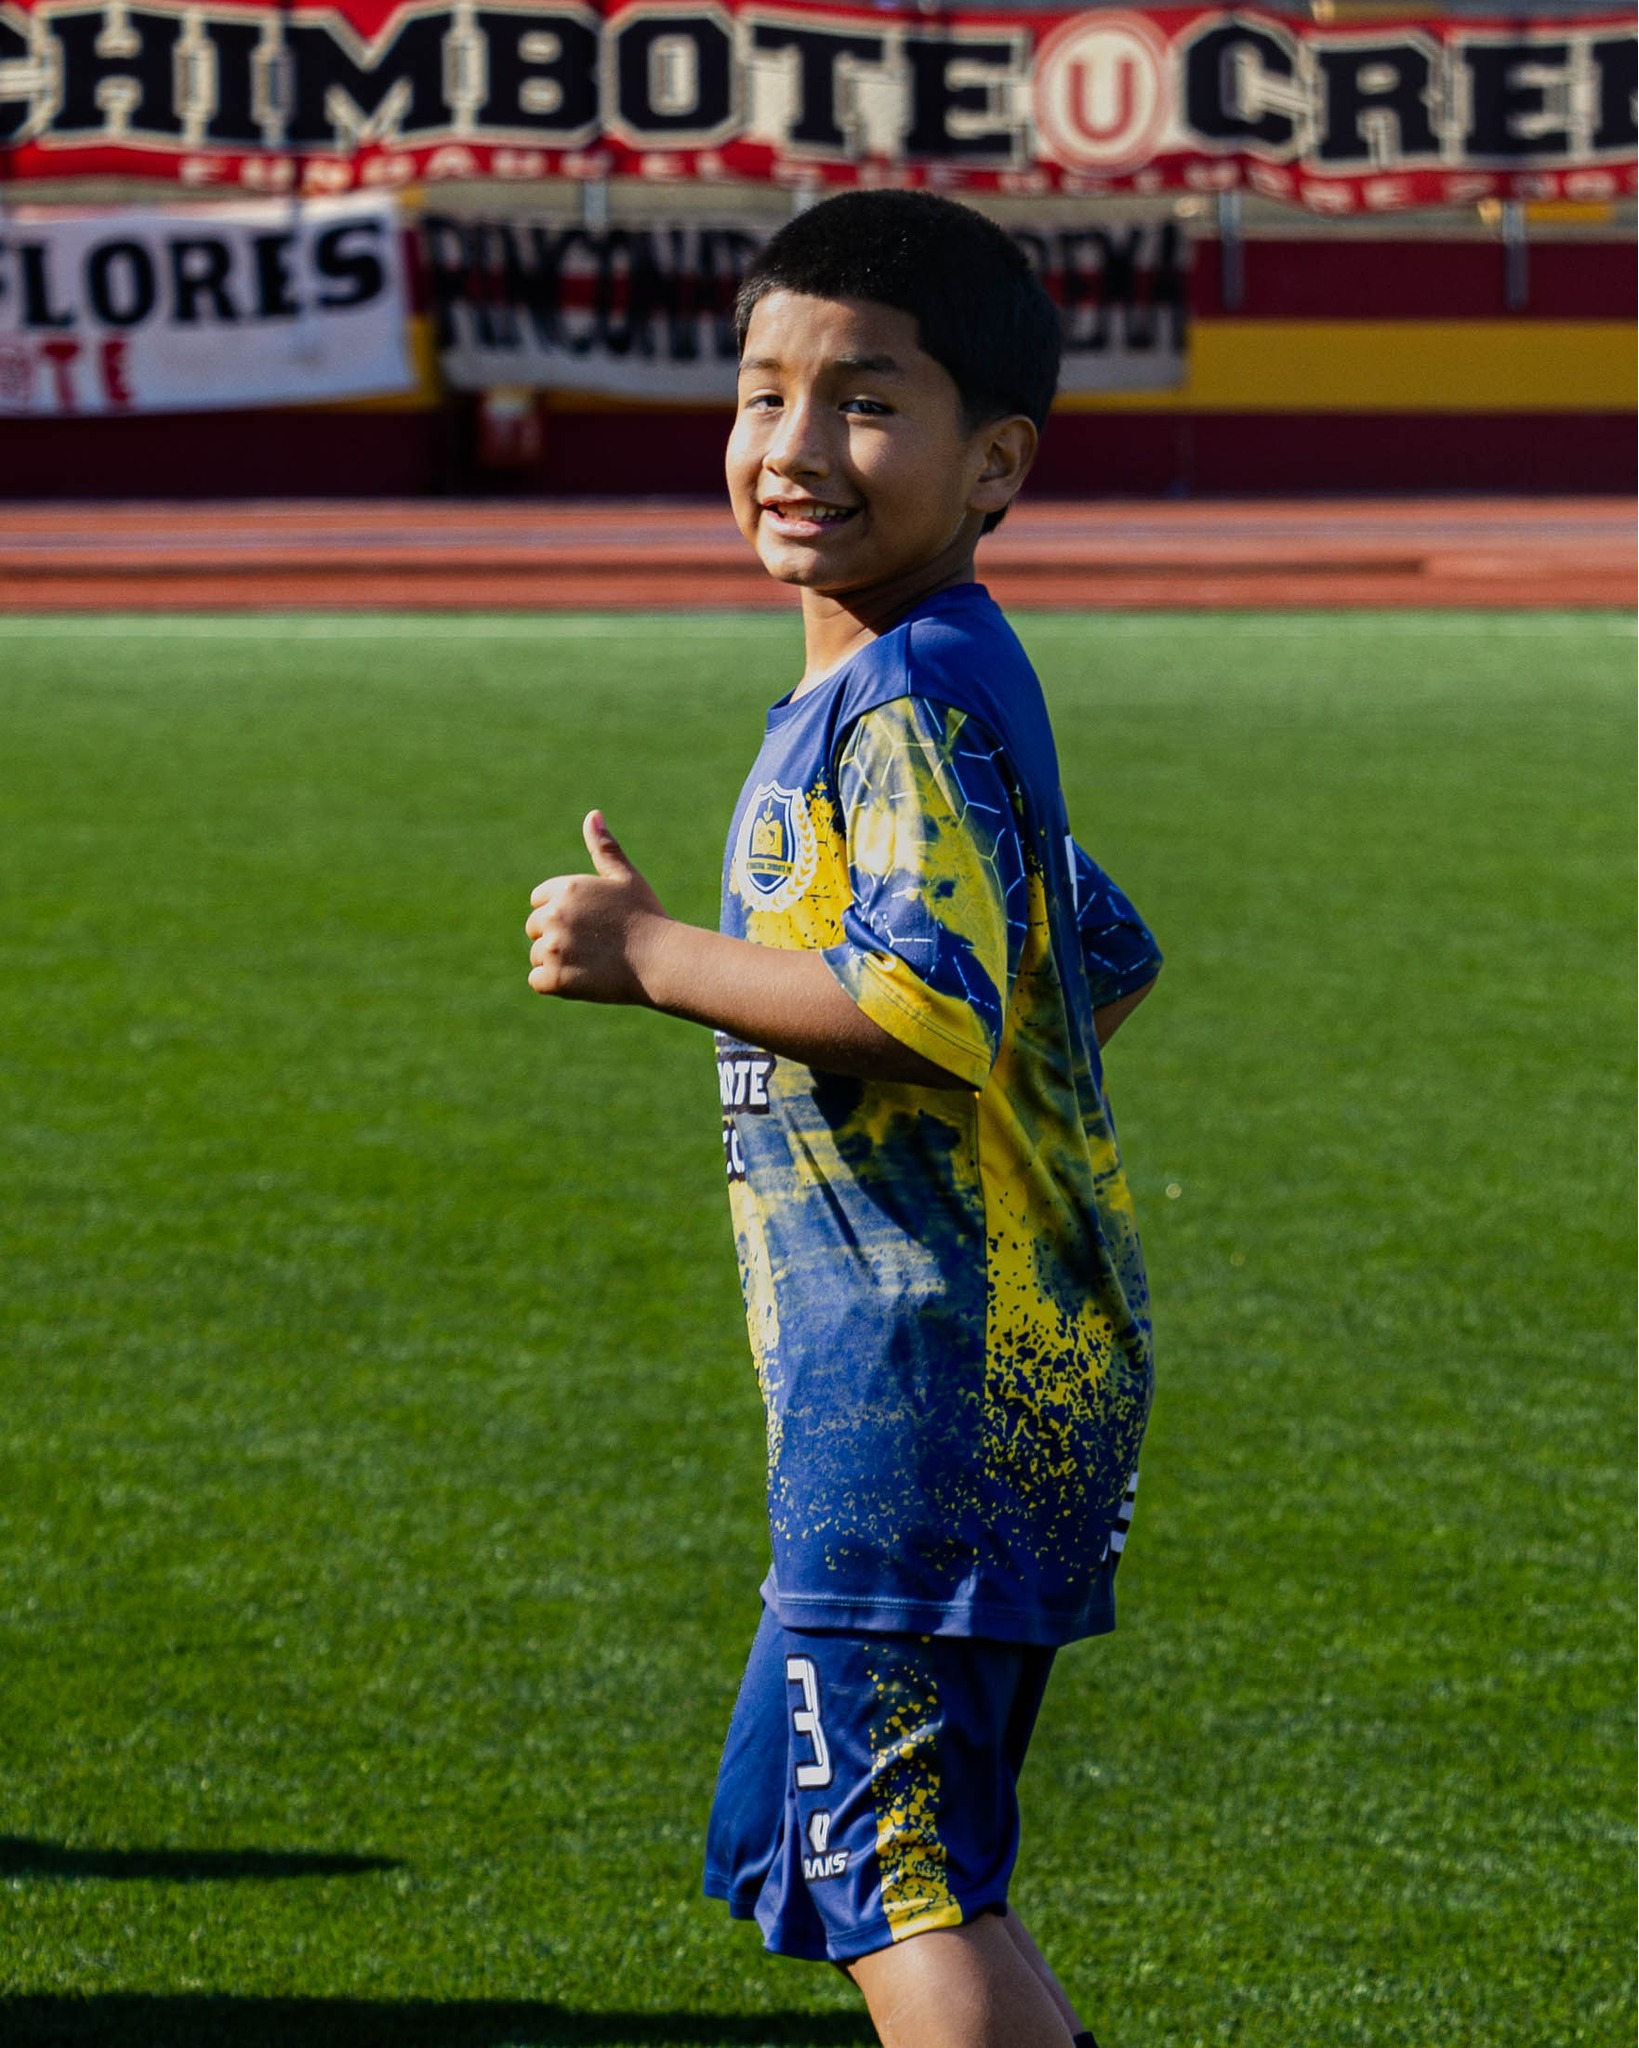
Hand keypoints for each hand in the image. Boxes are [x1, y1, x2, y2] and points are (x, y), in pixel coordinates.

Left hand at [526, 811, 670, 1004]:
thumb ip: (604, 848)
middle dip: (557, 937)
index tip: (589, 924)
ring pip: (537, 956)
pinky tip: (583, 979)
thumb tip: (592, 815)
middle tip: (594, 945)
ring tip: (593, 962)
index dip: (562, 914)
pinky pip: (537, 981)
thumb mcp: (625, 877)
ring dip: (558, 962)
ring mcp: (552, 947)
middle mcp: (554, 914)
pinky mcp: (554, 978)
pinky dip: (555, 984)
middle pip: (535, 929)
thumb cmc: (647, 917)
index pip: (538, 901)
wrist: (662, 960)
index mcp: (566, 888)